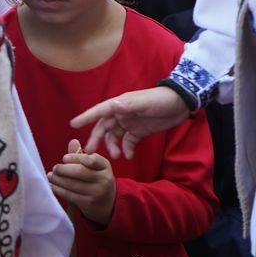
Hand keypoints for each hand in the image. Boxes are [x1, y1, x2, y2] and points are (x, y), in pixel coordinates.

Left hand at [48, 139, 116, 226]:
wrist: (108, 204)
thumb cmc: (97, 181)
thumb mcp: (95, 167)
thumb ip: (82, 156)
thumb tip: (73, 141)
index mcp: (105, 166)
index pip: (91, 160)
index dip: (76, 158)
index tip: (64, 158)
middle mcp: (104, 179)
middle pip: (80, 172)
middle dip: (64, 169)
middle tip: (55, 168)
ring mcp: (97, 192)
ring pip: (73, 184)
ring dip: (58, 180)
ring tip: (51, 176)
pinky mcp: (88, 204)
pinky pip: (69, 195)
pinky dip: (58, 190)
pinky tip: (53, 186)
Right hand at [72, 87, 188, 158]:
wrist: (182, 103)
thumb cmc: (163, 99)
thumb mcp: (146, 102)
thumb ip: (130, 105)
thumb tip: (113, 106)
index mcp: (121, 104)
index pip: (100, 111)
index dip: (86, 117)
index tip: (73, 125)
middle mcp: (123, 113)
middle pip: (104, 127)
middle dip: (97, 139)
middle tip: (90, 153)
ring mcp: (131, 123)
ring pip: (115, 137)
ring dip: (112, 146)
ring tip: (116, 157)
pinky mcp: (140, 131)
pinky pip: (128, 142)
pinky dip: (127, 149)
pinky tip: (129, 156)